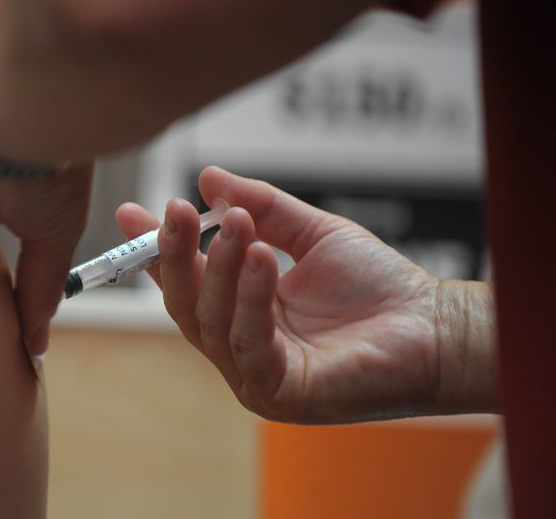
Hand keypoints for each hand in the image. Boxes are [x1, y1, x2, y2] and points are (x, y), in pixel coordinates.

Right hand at [116, 166, 485, 423]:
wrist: (436, 326)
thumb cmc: (378, 287)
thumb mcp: (310, 233)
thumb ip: (260, 206)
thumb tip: (209, 177)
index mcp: (242, 314)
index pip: (187, 282)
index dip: (159, 249)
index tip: (133, 212)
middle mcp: (240, 348)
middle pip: (187, 305)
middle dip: (176, 255)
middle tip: (175, 209)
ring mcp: (256, 376)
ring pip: (212, 322)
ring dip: (219, 268)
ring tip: (235, 224)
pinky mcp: (280, 393)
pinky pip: (249, 344)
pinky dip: (250, 298)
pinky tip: (261, 257)